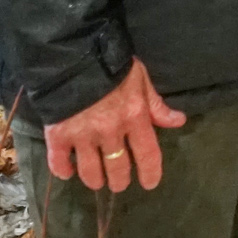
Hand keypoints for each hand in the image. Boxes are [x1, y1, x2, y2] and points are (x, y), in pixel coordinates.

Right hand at [44, 58, 185, 193]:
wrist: (74, 54)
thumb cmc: (112, 66)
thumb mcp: (141, 80)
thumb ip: (156, 105)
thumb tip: (179, 121)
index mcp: (135, 116)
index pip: (148, 154)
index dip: (151, 173)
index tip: (149, 183)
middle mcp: (110, 131)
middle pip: (118, 169)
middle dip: (120, 180)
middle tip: (118, 182)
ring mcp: (83, 135)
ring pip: (90, 172)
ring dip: (95, 180)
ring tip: (97, 180)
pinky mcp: (58, 134)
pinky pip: (59, 163)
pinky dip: (63, 171)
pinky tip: (67, 171)